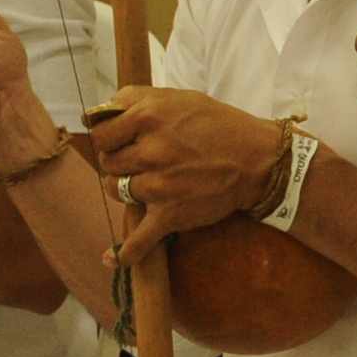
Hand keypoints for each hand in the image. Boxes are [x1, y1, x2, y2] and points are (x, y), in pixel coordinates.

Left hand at [85, 89, 289, 265]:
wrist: (257, 160)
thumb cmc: (218, 125)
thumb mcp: (178, 97)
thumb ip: (137, 100)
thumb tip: (100, 112)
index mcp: (148, 116)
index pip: (101, 133)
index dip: (109, 137)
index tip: (120, 141)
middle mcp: (150, 150)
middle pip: (107, 162)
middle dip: (120, 162)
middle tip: (141, 161)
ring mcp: (158, 185)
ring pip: (117, 191)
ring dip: (126, 189)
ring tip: (146, 183)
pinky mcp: (170, 214)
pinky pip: (138, 239)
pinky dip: (125, 253)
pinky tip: (110, 259)